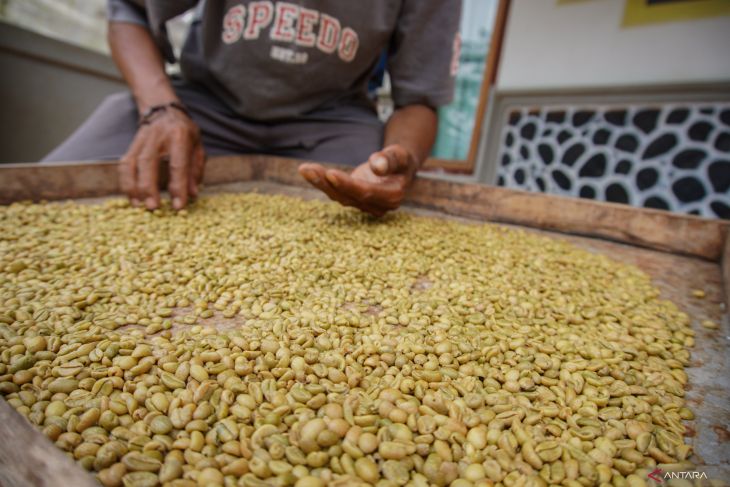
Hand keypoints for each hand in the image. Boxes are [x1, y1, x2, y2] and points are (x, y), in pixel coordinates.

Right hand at [118, 108, 204, 209]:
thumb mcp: (198, 145)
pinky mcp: (131, 145)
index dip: (178, 186)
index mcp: (179, 135)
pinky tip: (131, 196)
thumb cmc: (184, 131)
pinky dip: (125, 181)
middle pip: (148, 162)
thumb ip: (196, 169)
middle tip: (153, 207)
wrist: (164, 109)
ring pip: (131, 163)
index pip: (178, 164)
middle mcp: (158, 136)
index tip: (178, 205)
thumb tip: (192, 194)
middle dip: (149, 186)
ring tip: (138, 205)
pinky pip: (124, 164)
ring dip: (133, 186)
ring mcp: (142, 140)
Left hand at [299, 144, 416, 216]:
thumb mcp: (400, 155)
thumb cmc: (400, 160)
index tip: (330, 173)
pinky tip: (307, 171)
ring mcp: (364, 205)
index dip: (348, 184)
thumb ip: (390, 159)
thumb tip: (377, 165)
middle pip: (348, 196)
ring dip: (320, 183)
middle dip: (327, 183)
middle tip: (307, 170)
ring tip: (304, 169)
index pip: (366, 192)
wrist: (399, 169)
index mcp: (392, 196)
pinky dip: (321, 182)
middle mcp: (377, 206)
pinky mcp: (353, 200)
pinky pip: (335, 192)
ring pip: (339, 196)